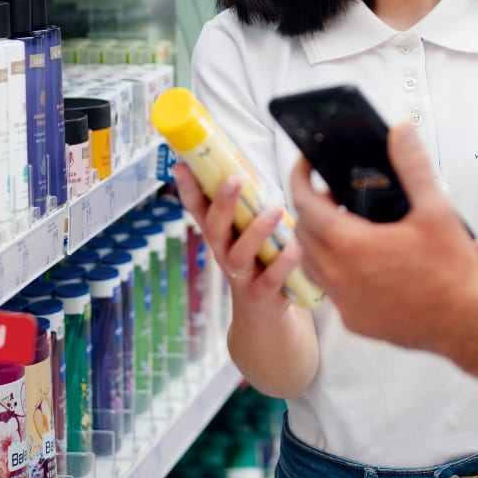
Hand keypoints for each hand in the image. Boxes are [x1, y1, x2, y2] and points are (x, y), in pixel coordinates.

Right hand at [170, 163, 306, 327]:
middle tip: (234, 179)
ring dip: (256, 230)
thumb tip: (246, 164)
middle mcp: (224, 253)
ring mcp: (242, 275)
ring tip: (276, 210)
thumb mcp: (246, 232)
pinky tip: (296, 247)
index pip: (197, 208)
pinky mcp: (263, 293)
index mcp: (219, 234)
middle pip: (214, 228)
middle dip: (222, 203)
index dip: (187, 188)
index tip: (181, 166)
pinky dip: (284, 262)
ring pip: (240, 253)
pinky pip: (271, 278)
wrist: (263, 313)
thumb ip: (246, 204)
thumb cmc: (258, 261)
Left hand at [288, 123, 477, 356]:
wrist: (467, 325)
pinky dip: (336, 270)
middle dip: (310, 208)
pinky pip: (332, 291)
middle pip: (303, 234)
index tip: (305, 164)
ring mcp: (345, 303)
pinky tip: (364, 262)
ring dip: (319, 241)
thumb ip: (413, 167)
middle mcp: (339, 276)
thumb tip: (401, 131)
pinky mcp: (356, 322)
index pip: (305, 204)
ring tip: (347, 225)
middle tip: (334, 194)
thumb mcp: (436, 210)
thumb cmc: (452, 271)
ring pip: (313, 264)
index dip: (300, 178)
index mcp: (350, 245)